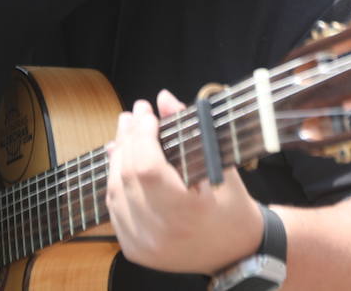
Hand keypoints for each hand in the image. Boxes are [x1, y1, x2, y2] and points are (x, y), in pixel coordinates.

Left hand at [107, 90, 263, 274]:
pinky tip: (120, 160)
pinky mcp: (135, 251)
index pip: (147, 169)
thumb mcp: (218, 165)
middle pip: (128, 178)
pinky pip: (115, 209)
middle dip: (128, 140)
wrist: (235, 252)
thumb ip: (190, 129)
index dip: (142, 136)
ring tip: (125, 133)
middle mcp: (162, 234)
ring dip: (117, 158)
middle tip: (133, 116)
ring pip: (115, 192)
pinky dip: (116, 182)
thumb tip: (164, 99)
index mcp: (188, 214)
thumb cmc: (231, 206)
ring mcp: (145, 246)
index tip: (147, 114)